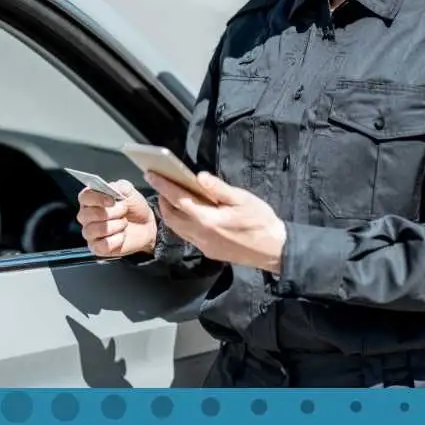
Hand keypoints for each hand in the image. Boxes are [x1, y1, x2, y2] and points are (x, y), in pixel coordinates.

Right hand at [76, 180, 156, 257]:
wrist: (146, 225)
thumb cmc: (133, 208)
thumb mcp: (129, 191)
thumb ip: (118, 186)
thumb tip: (109, 188)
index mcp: (91, 200)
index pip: (84, 197)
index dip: (97, 198)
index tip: (112, 200)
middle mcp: (87, 216)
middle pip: (87, 215)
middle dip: (110, 212)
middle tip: (123, 210)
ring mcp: (90, 233)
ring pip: (94, 230)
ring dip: (115, 225)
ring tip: (124, 223)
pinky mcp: (97, 248)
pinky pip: (103, 244)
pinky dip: (118, 239)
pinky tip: (122, 235)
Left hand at [145, 171, 285, 273]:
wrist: (274, 250)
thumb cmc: (260, 221)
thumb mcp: (243, 199)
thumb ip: (219, 189)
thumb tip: (200, 177)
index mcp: (208, 219)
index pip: (178, 199)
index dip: (163, 185)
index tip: (151, 173)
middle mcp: (200, 234)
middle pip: (171, 216)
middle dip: (162, 198)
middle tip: (159, 183)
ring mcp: (203, 245)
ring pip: (176, 228)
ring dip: (169, 211)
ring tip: (169, 196)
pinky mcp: (208, 251)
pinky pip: (186, 235)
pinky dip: (180, 222)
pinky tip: (186, 213)